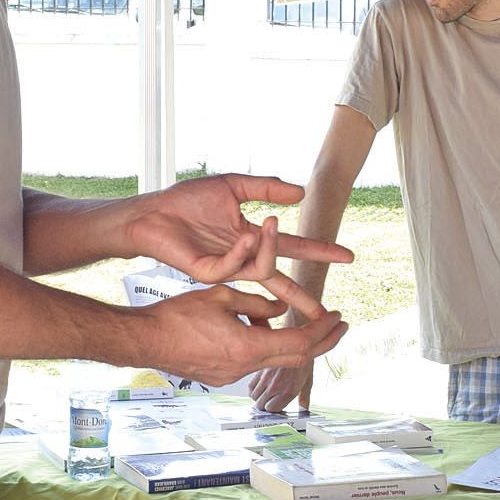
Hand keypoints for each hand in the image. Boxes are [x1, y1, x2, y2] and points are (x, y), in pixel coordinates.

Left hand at [121, 175, 352, 312]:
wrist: (153, 211)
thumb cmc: (187, 200)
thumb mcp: (233, 186)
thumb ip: (267, 188)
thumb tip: (301, 193)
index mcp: (252, 238)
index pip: (293, 247)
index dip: (319, 252)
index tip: (347, 257)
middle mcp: (243, 257)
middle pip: (281, 279)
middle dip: (303, 295)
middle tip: (326, 313)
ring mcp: (226, 268)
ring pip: (261, 274)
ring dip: (273, 259)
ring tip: (272, 232)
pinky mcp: (207, 272)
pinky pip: (233, 267)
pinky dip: (242, 252)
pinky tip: (246, 235)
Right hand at [134, 285, 345, 386]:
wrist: (144, 339)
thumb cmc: (177, 315)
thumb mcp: (222, 296)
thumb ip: (257, 303)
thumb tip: (281, 309)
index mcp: (248, 347)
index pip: (300, 344)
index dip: (323, 331)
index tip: (338, 317)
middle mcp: (244, 368)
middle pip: (295, 358)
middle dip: (320, 340)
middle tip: (339, 324)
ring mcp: (231, 376)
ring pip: (271, 358)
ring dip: (280, 337)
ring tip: (266, 311)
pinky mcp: (220, 377)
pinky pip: (251, 360)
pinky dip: (259, 343)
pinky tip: (245, 323)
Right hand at [250, 361, 314, 413]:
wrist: (295, 341)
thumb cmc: (302, 360)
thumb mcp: (308, 380)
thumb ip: (304, 397)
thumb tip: (305, 408)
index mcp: (288, 390)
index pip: (271, 409)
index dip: (274, 409)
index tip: (277, 406)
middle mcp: (275, 386)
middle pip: (260, 405)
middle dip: (265, 405)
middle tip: (271, 401)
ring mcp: (265, 378)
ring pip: (253, 397)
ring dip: (259, 397)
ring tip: (266, 394)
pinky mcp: (258, 370)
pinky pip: (250, 386)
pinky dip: (254, 389)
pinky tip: (261, 386)